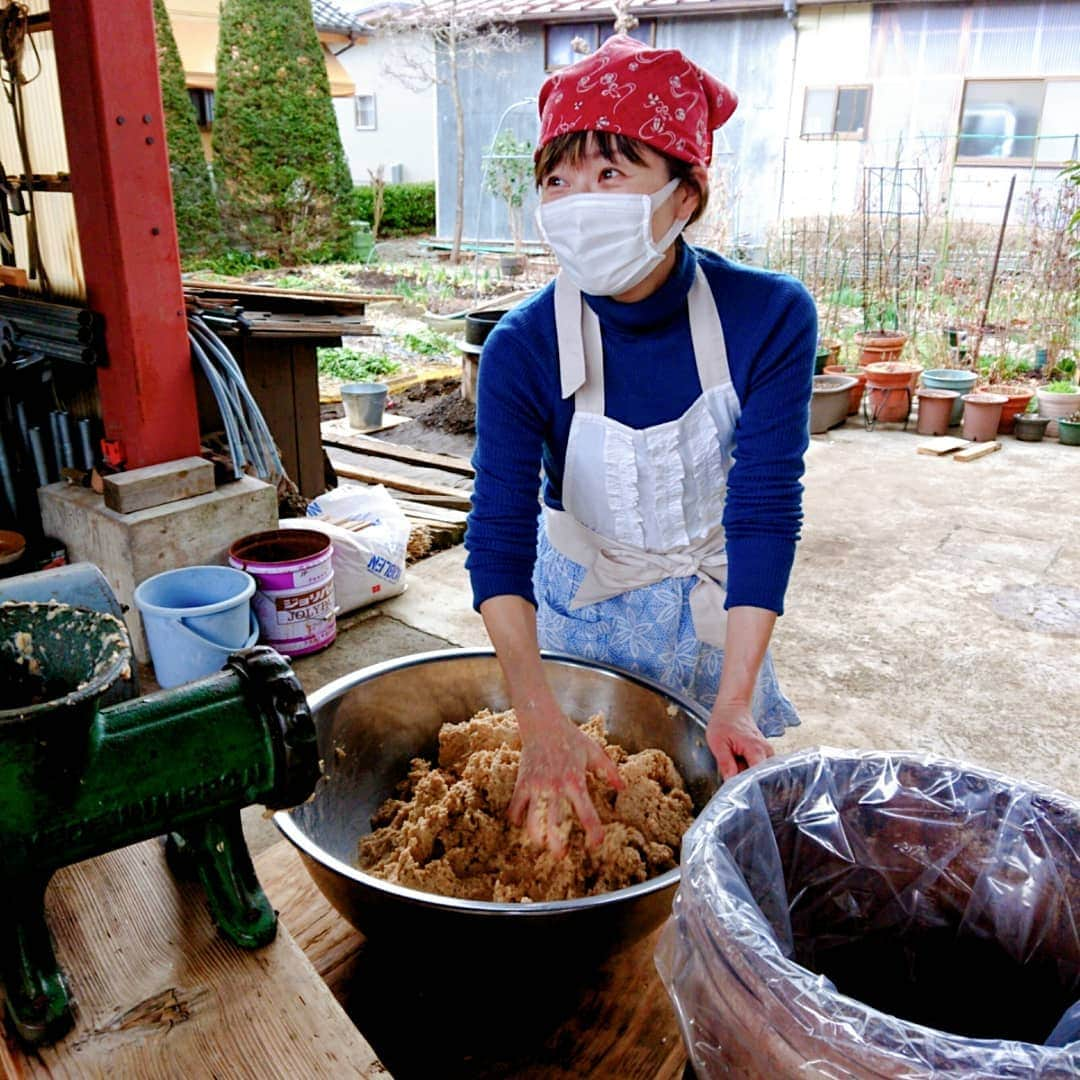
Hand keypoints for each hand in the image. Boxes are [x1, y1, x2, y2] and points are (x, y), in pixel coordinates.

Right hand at [508, 703, 623, 856]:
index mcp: (576, 781)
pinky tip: (524, 822)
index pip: (586, 814)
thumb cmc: (570, 737)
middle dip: (557, 844)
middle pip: (555, 824)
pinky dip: (518, 819)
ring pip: (532, 821)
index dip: (593, 833)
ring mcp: (536, 787)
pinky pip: (515, 808)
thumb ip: (609, 771)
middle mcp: (555, 787)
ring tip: (542, 843)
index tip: (595, 844)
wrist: (542, 723)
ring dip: (537, 837)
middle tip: (562, 855)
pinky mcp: (522, 784)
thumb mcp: (594, 751)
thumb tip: (622, 788)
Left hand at [706, 700, 772, 780]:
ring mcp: (768, 752)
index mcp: (756, 749)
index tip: (740, 792)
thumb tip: (730, 782)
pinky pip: (759, 768)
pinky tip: (740, 764)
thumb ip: (726, 763)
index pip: (759, 776)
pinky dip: (749, 769)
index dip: (750, 787)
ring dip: (748, 775)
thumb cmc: (724, 722)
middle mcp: (767, 752)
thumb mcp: (718, 743)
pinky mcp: (765, 753)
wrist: (732, 708)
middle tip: (735, 778)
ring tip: (736, 766)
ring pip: (760, 773)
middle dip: (748, 782)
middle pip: (761, 777)